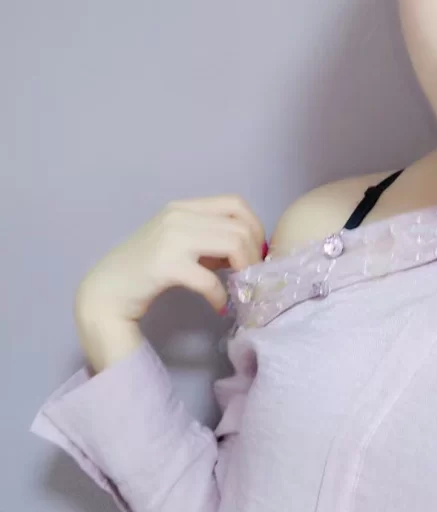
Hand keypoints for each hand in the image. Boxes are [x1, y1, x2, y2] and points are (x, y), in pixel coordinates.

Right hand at [74, 194, 265, 371]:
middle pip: (240, 227)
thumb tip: (249, 250)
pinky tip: (219, 307)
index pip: (236, 204)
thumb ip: (211, 244)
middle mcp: (178, 216)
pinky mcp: (165, 265)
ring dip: (244, 272)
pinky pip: (210, 279)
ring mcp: (170, 238)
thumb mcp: (180, 248)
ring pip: (232, 245)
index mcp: (183, 207)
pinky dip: (221, 296)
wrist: (105, 292)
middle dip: (254, 256)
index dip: (256, 228)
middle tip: (251, 279)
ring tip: (240, 290)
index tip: (256, 255)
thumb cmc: (145, 272)